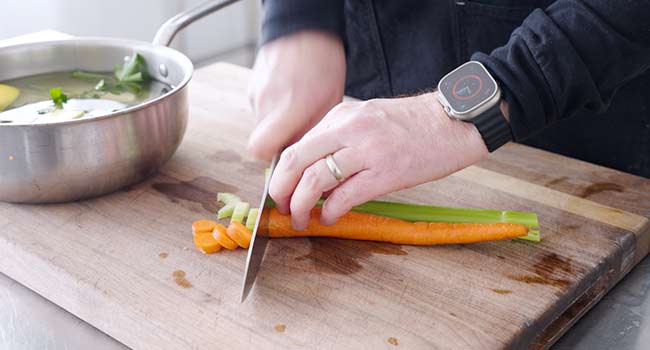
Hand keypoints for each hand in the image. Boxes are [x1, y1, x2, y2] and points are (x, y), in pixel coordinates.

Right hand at [247, 31, 345, 160]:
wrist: (305, 28)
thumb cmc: (323, 62)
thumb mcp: (329, 102)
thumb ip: (313, 131)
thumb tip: (306, 155)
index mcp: (290, 107)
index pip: (261, 150)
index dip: (271, 160)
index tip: (286, 158)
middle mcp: (267, 102)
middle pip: (262, 141)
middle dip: (279, 143)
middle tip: (297, 134)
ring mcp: (256, 93)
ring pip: (261, 125)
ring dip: (277, 125)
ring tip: (295, 110)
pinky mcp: (252, 86)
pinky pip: (260, 108)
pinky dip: (272, 109)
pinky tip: (288, 97)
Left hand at [269, 92, 488, 229]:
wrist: (454, 122)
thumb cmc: (412, 124)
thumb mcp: (367, 118)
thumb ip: (339, 138)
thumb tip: (314, 168)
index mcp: (341, 116)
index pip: (297, 146)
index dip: (283, 174)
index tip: (282, 191)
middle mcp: (348, 129)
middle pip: (294, 161)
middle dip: (280, 190)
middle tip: (282, 208)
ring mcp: (366, 151)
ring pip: (314, 181)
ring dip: (300, 206)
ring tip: (301, 220)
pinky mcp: (386, 173)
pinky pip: (345, 197)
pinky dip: (330, 213)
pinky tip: (330, 220)